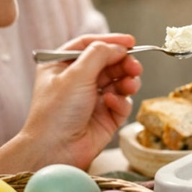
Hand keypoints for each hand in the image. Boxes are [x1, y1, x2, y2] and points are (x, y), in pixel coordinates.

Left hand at [0, 34, 142, 173]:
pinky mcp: (106, 117)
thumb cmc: (56, 113)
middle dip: (124, 64)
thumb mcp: (75, 74)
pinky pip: (122, 103)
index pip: (89, 46)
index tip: (130, 42)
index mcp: (62, 66)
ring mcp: (93, 99)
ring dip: (127, 81)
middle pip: (109, 63)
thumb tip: (119, 47)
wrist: (56, 150)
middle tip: (135, 67)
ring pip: (120, 82)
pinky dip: (121, 102)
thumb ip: (99, 54)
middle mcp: (78, 81)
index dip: (110, 41)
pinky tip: (112, 105)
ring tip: (130, 85)